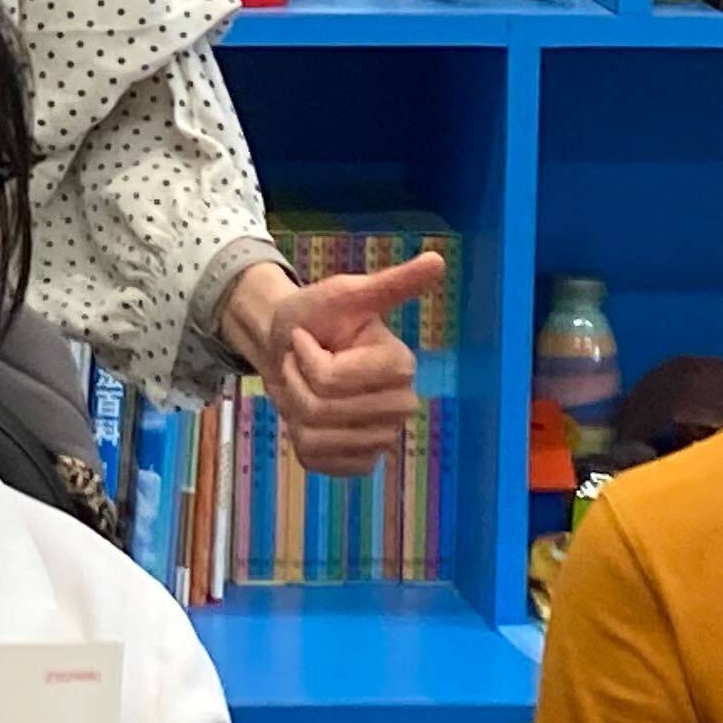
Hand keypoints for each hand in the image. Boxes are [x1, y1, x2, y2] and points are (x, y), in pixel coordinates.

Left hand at [237, 249, 438, 474]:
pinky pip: (316, 461)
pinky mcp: (359, 463)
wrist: (284, 348)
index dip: (305, 357)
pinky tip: (309, 419)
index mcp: (401, 366)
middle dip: (296, 383)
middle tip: (302, 364)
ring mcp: (381, 439)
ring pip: (314, 437)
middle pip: (321, 410)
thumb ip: (391, 285)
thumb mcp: (344, 294)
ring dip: (293, 409)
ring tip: (303, 387)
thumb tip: (437, 260)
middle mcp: (400, 406)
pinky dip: (298, 440)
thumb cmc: (314, 317)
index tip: (307, 338)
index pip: (330, 379)